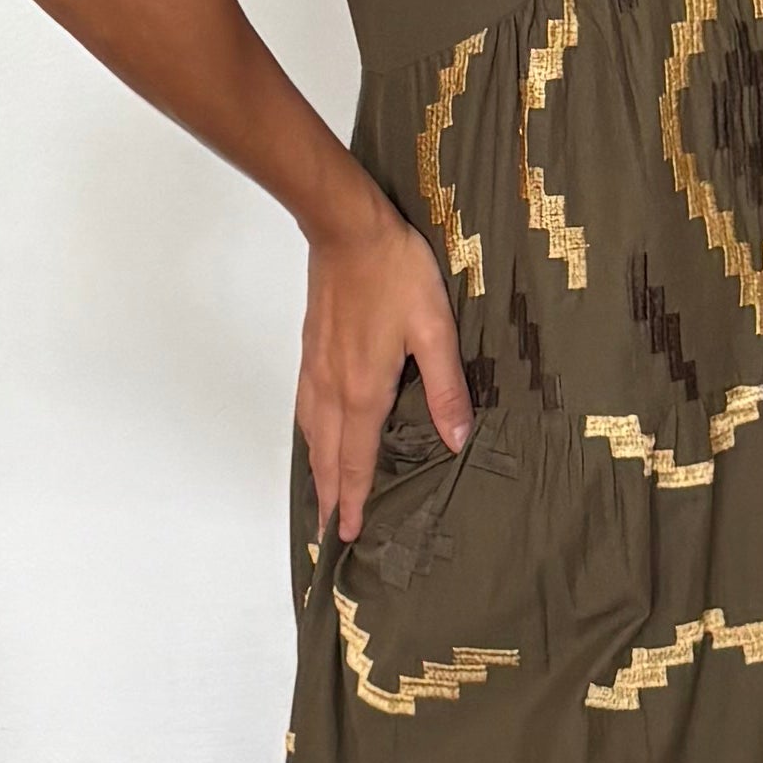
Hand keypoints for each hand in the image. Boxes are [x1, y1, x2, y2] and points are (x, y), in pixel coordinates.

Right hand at [299, 195, 470, 546]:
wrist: (347, 230)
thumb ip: (446, 386)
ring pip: (312, 434)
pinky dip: (309, 436)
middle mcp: (333, 388)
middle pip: (327, 456)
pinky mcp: (311, 351)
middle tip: (329, 532)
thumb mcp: (435, 329)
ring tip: (322, 494)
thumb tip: (457, 436)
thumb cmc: (394, 273)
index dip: (354, 499)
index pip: (357, 460)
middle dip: (329, 496)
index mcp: (363, 391)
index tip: (346, 533)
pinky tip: (315, 436)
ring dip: (317, 470)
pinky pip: (305, 408)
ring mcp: (316, 369)